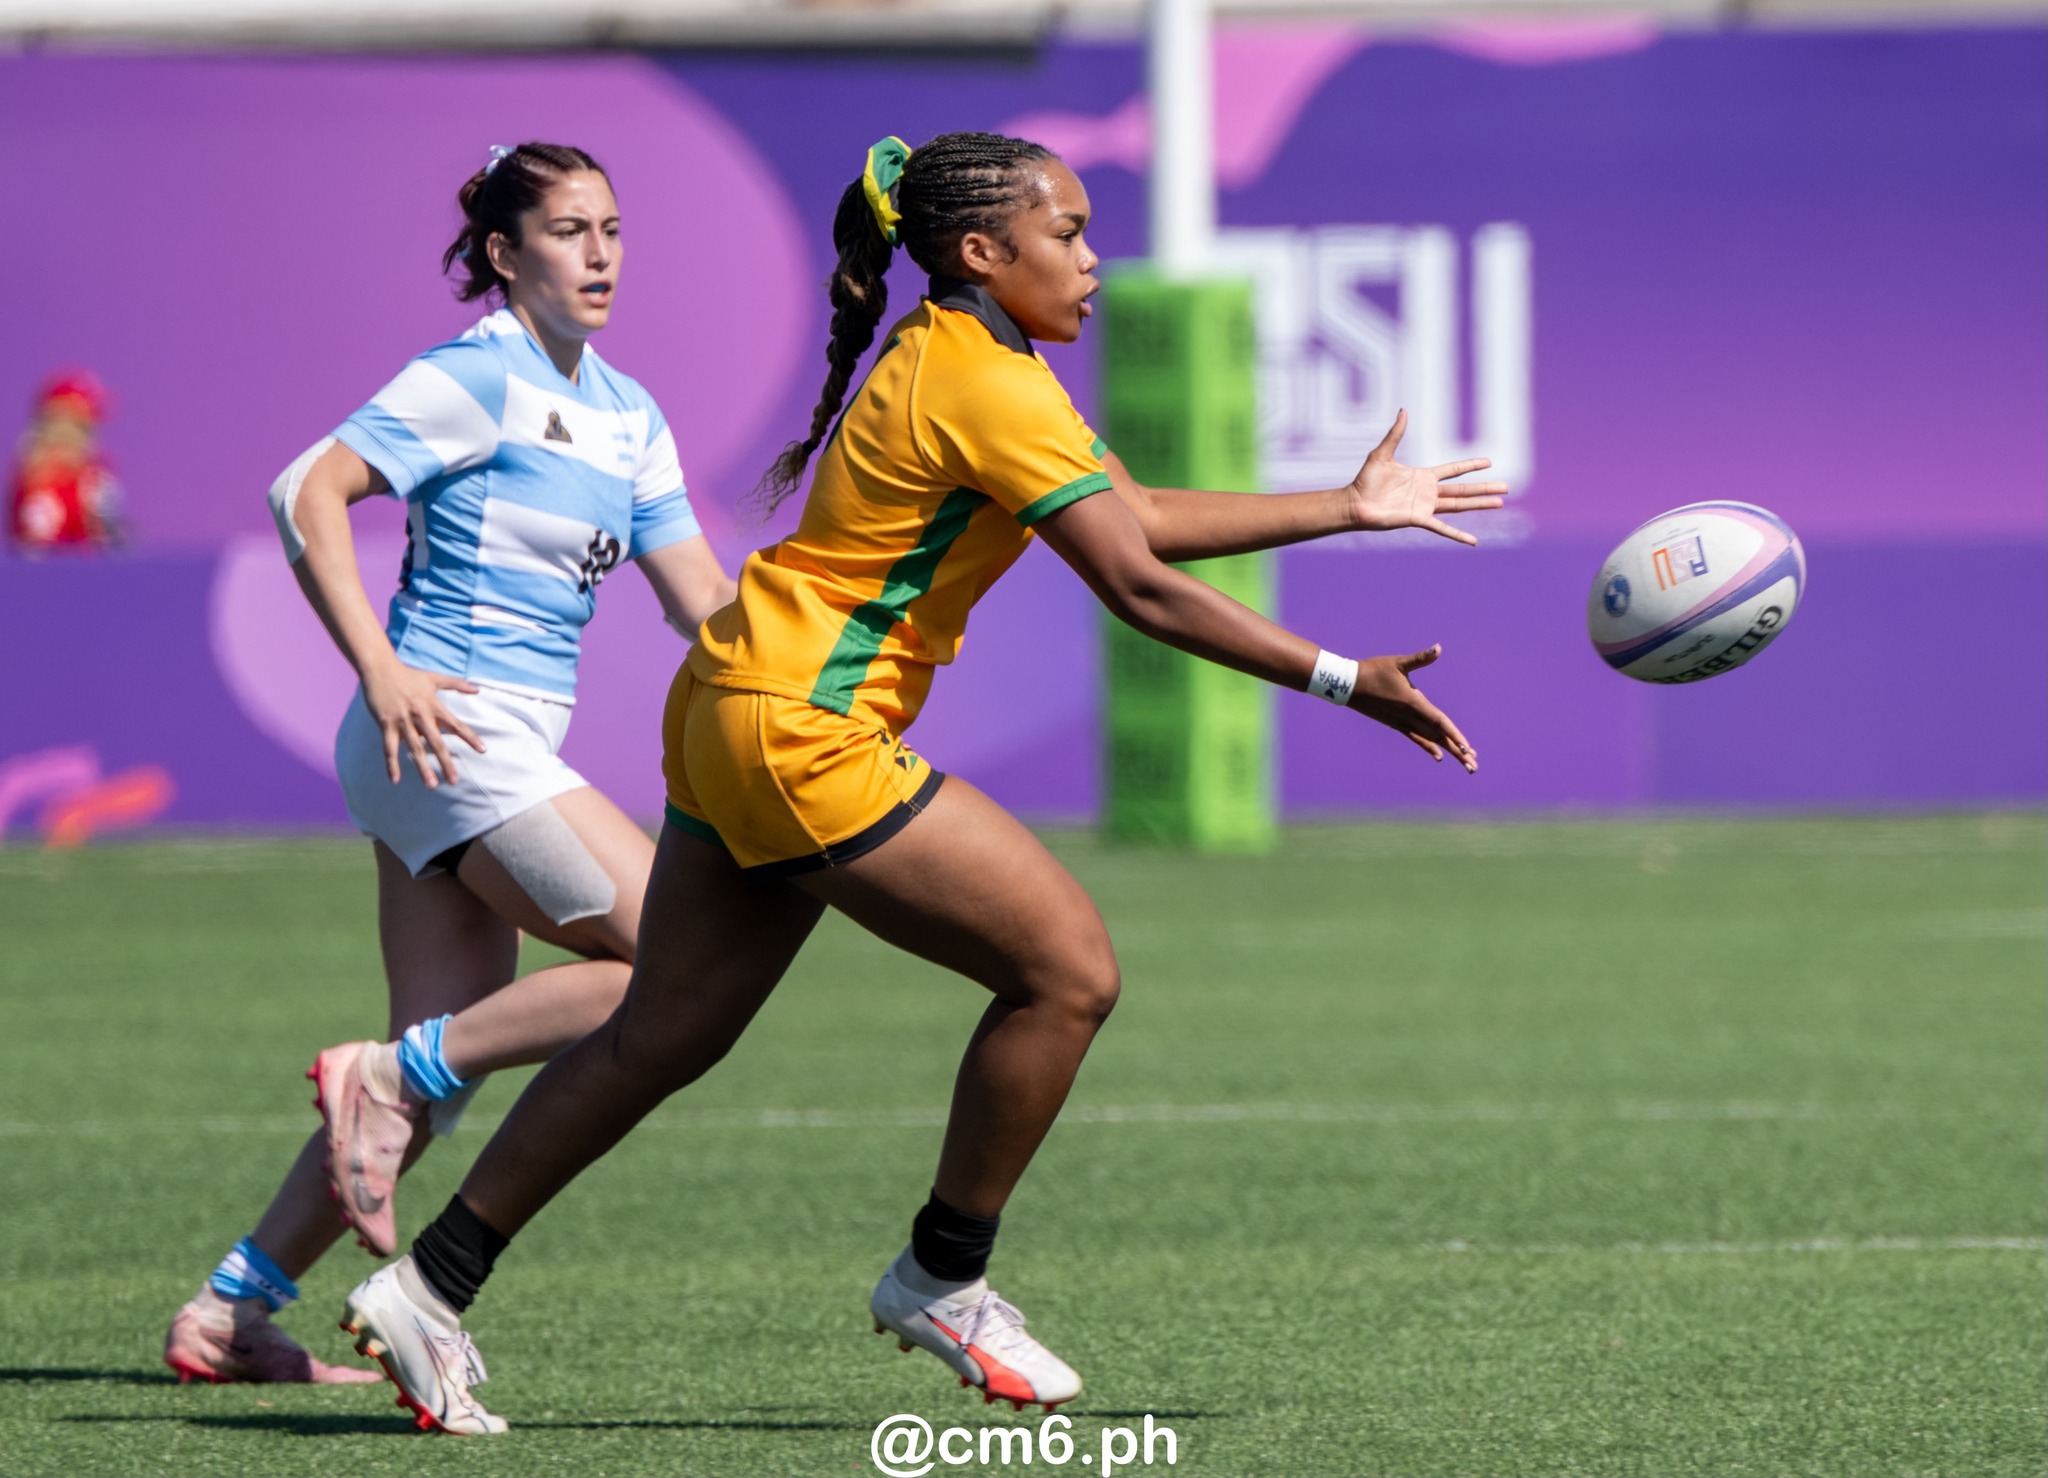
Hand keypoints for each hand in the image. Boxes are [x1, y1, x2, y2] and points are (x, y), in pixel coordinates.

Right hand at [360, 660, 484, 787]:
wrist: (380, 668)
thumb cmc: (409, 674)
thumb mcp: (435, 678)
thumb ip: (457, 684)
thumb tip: (478, 689)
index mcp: (434, 706)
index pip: (456, 725)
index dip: (470, 737)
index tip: (483, 750)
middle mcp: (420, 715)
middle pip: (436, 743)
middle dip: (446, 762)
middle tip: (454, 781)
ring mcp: (402, 721)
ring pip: (414, 749)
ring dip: (423, 768)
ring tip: (432, 785)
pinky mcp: (385, 724)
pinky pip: (389, 748)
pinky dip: (391, 764)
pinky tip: (395, 780)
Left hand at [1346, 410, 1507, 546]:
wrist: (1355, 503)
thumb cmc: (1365, 480)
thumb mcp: (1382, 453)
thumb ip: (1395, 433)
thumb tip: (1403, 410)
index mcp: (1423, 476)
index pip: (1453, 469)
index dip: (1470, 465)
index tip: (1489, 462)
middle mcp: (1428, 492)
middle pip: (1463, 489)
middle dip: (1484, 488)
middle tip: (1506, 488)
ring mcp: (1425, 507)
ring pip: (1459, 505)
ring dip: (1479, 504)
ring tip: (1499, 503)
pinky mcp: (1418, 519)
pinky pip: (1442, 528)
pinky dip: (1458, 535)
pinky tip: (1473, 541)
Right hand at [1349, 645, 1477, 772]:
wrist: (1347, 685)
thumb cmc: (1373, 670)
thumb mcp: (1398, 663)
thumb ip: (1420, 658)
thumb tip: (1438, 648)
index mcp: (1413, 702)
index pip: (1439, 722)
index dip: (1455, 735)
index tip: (1467, 749)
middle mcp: (1409, 717)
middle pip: (1439, 737)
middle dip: (1457, 752)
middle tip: (1474, 766)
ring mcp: (1402, 723)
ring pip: (1430, 740)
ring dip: (1448, 752)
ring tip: (1464, 764)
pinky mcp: (1396, 724)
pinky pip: (1416, 738)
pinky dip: (1429, 747)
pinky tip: (1439, 756)